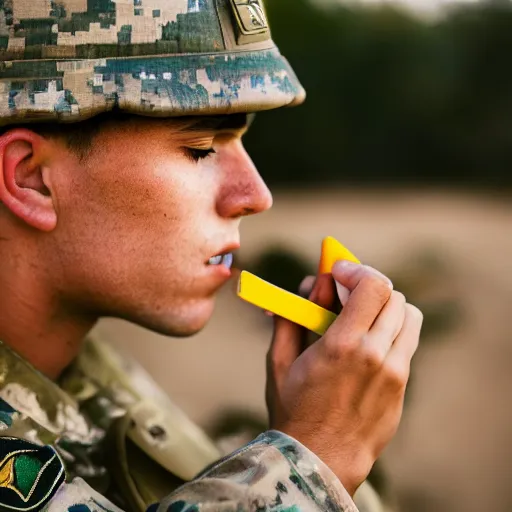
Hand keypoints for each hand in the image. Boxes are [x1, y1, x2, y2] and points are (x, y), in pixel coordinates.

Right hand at [266, 261, 422, 495]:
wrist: (319, 461)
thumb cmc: (293, 411)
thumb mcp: (279, 360)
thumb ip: (290, 316)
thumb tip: (308, 285)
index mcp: (343, 345)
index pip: (373, 286)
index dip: (356, 270)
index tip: (338, 272)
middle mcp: (376, 355)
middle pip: (393, 296)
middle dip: (367, 286)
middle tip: (347, 293)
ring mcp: (395, 372)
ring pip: (409, 316)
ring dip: (385, 307)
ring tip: (362, 316)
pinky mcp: (403, 386)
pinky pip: (406, 342)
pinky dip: (391, 330)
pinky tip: (368, 343)